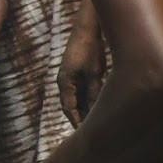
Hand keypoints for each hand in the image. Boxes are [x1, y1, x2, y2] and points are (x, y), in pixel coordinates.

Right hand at [57, 12, 105, 126]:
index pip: (69, 109)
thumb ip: (94, 92)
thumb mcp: (95, 73)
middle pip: (71, 106)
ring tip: (96, 121)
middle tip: (92, 132)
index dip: (77, 123)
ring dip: (84, 109)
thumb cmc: (90, 48)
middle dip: (80, 118)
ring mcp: (69, 76)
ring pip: (76, 99)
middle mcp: (64, 81)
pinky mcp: (76, 71)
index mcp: (65, 83)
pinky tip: (98, 104)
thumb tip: (96, 110)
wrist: (87, 27)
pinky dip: (88, 99)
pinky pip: (80, 90)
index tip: (85, 134)